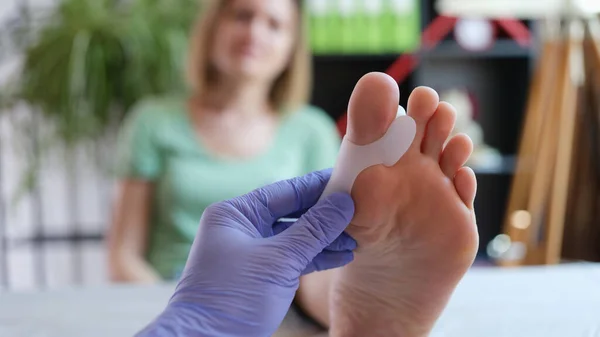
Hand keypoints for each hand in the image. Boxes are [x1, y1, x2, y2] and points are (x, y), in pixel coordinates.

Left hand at [137, 169, 355, 336]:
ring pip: (296, 238)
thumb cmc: (233, 296)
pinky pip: (293, 259)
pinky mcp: (261, 275)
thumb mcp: (279, 260)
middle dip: (326, 215)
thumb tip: (344, 203)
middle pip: (292, 213)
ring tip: (357, 237)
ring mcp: (252, 252)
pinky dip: (316, 258)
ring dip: (326, 239)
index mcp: (235, 214)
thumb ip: (313, 230)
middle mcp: (242, 228)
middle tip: (359, 208)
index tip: (347, 177)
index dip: (318, 186)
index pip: (285, 191)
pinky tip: (342, 255)